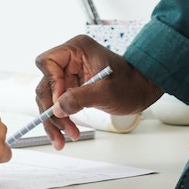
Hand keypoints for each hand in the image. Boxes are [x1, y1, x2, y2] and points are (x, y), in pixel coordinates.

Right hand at [32, 34, 161, 149]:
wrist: (142, 90)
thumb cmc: (131, 84)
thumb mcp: (106, 92)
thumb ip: (80, 98)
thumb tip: (57, 108)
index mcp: (77, 49)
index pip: (48, 62)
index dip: (51, 82)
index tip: (59, 102)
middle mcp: (70, 60)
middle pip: (46, 84)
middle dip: (51, 109)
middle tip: (62, 128)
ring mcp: (70, 75)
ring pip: (49, 98)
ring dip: (55, 120)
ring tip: (63, 139)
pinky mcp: (72, 89)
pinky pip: (58, 105)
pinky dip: (61, 121)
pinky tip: (64, 135)